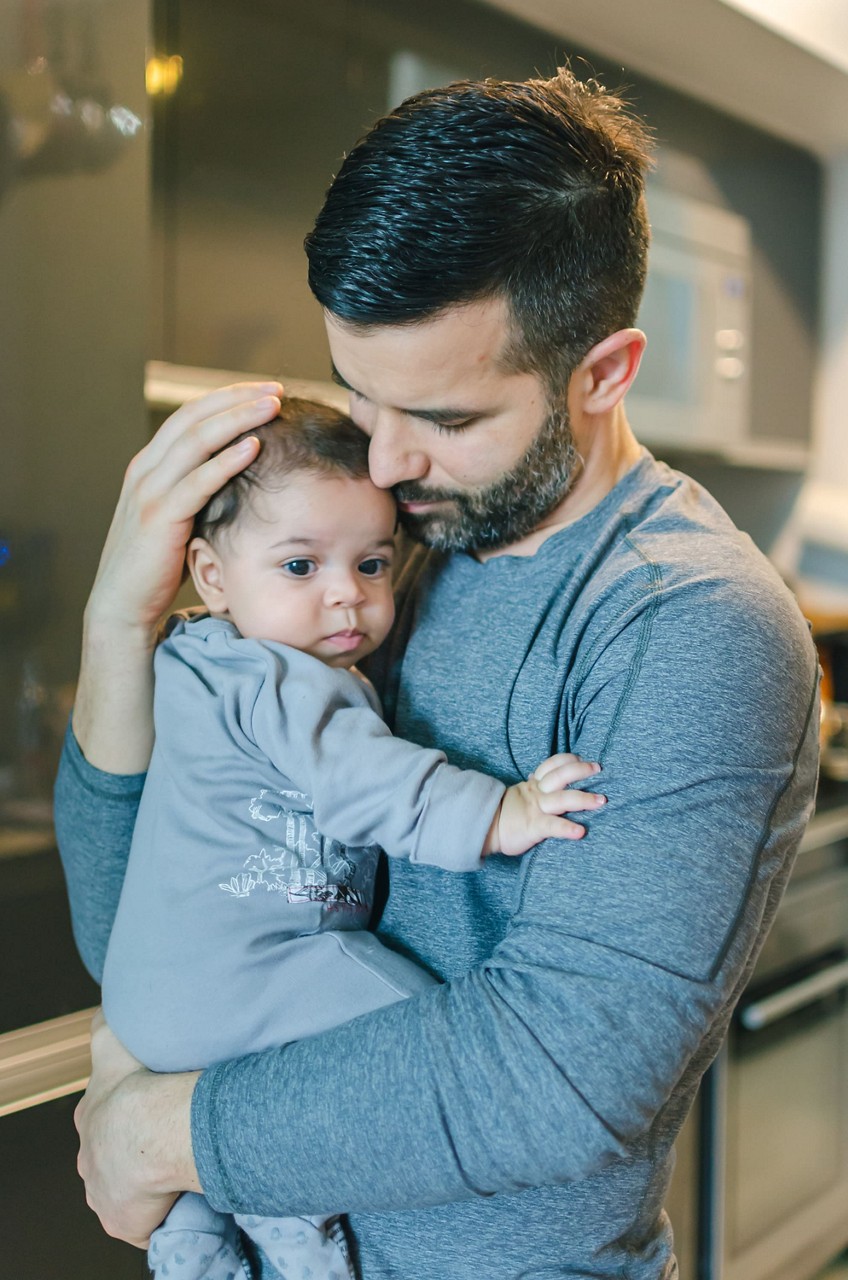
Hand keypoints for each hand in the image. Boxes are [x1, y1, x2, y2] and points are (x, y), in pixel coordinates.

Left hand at [74, 1011, 200, 1247]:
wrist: (148, 1129)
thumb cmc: (137, 1084)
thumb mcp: (113, 1041)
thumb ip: (105, 1023)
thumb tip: (105, 1004)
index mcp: (91, 1117)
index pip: (104, 1119)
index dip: (128, 1114)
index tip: (151, 1111)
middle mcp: (91, 1156)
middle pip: (112, 1154)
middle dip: (135, 1148)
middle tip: (170, 1138)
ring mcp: (103, 1190)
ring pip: (126, 1185)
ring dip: (147, 1178)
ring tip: (180, 1165)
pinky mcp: (121, 1219)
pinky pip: (143, 1218)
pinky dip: (160, 1210)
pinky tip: (181, 1195)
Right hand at [88, 382, 282, 635]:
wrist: (122, 605)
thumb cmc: (157, 566)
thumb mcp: (175, 518)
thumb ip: (196, 493)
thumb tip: (236, 478)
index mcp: (149, 466)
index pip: (189, 415)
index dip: (226, 398)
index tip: (263, 390)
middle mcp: (146, 471)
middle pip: (193, 416)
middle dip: (236, 398)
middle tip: (274, 388)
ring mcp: (149, 492)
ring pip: (195, 440)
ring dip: (237, 419)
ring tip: (271, 407)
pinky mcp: (160, 518)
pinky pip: (198, 481)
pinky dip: (227, 460)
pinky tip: (254, 447)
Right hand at [486, 753, 604, 855]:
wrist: (486, 828)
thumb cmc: (508, 813)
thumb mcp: (522, 794)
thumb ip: (534, 785)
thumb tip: (541, 775)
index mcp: (534, 784)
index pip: (552, 765)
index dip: (568, 760)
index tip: (582, 759)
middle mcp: (538, 793)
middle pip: (560, 776)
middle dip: (580, 771)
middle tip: (598, 769)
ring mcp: (536, 809)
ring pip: (562, 799)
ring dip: (583, 799)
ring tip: (601, 801)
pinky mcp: (534, 826)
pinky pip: (552, 826)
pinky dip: (567, 828)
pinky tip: (580, 832)